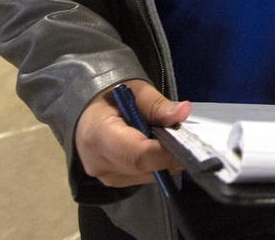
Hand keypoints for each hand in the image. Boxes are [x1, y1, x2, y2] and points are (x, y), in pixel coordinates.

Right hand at [73, 79, 190, 186]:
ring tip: (160, 137)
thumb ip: (158, 105)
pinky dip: (153, 164)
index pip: (138, 154)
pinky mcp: (112, 182)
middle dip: (168, 155)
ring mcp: (104, 176)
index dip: (166, 152)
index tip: (186, 141)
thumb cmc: (112, 97)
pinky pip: (142, 177)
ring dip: (161, 160)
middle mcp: (98, 162)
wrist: (88, 110)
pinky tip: (151, 147)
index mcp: (99, 135)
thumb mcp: (136, 92)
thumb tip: (183, 112)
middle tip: (179, 136)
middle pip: (144, 167)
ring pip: (147, 175)